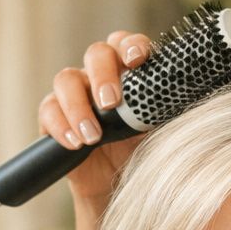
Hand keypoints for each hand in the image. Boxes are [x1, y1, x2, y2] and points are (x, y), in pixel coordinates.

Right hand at [38, 31, 151, 200]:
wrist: (118, 185)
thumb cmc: (140, 152)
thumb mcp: (158, 131)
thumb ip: (163, 109)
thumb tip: (181, 94)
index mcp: (129, 71)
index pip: (127, 44)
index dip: (131, 45)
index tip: (138, 59)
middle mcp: (100, 75)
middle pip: (96, 53)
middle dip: (103, 75)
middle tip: (111, 102)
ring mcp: (75, 93)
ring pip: (66, 79)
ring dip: (78, 106)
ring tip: (93, 135)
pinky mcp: (53, 116)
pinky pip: (49, 110)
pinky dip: (61, 126)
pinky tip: (76, 144)